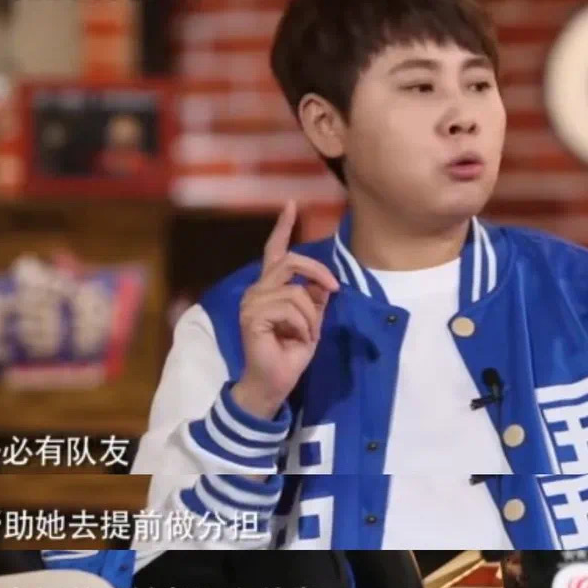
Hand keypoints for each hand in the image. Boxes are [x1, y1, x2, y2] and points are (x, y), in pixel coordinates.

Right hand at [233, 201, 339, 418]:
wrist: (274, 383)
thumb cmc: (290, 354)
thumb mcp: (311, 322)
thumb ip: (316, 299)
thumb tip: (325, 282)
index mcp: (270, 288)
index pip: (275, 252)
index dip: (283, 228)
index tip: (291, 205)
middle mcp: (257, 290)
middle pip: (291, 261)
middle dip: (318, 272)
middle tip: (335, 289)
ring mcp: (252, 302)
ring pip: (296, 291)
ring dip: (311, 316)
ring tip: (306, 335)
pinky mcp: (252, 316)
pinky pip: (290, 308)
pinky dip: (303, 325)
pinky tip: (297, 340)